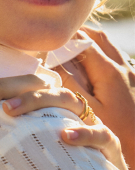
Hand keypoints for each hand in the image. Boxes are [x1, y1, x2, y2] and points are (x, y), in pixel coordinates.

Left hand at [0, 74, 131, 169]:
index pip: (10, 84)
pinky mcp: (105, 142)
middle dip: (1, 89)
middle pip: (34, 83)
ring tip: (7, 112)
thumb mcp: (21, 143)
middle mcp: (61, 104)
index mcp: (41, 99)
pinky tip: (64, 137)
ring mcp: (85, 120)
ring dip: (35, 101)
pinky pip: (99, 134)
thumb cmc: (50, 159)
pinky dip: (83, 133)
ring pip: (64, 99)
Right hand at [54, 26, 134, 169]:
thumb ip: (69, 84)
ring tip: (68, 49)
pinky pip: (114, 60)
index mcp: (109, 71)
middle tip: (55, 40)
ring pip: (107, 46)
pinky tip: (87, 70)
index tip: (44, 43)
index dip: (62, 40)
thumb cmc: (117, 135)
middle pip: (97, 38)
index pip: (82, 42)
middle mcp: (122, 67)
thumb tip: (51, 63)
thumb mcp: (86, 111)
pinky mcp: (133, 84)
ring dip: (88, 43)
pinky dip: (98, 55)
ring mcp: (130, 75)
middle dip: (76, 34)